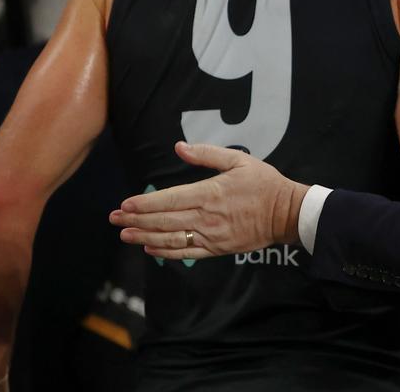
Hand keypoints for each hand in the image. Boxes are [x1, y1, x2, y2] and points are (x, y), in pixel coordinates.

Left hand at [109, 142, 308, 259]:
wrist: (286, 213)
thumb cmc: (264, 184)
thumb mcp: (239, 160)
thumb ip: (207, 154)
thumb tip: (180, 147)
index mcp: (210, 193)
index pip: (168, 200)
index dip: (144, 204)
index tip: (124, 205)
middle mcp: (206, 217)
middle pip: (164, 220)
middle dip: (135, 220)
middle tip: (113, 219)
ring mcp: (211, 235)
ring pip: (171, 238)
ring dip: (145, 237)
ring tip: (125, 235)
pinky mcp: (217, 248)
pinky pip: (187, 252)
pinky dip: (166, 252)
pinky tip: (151, 249)